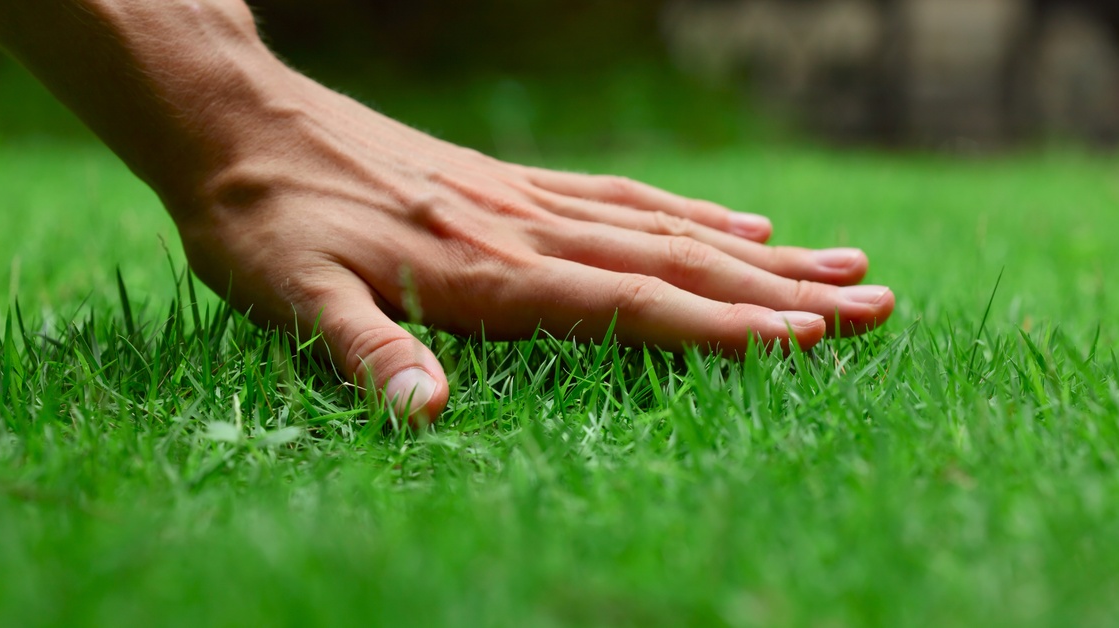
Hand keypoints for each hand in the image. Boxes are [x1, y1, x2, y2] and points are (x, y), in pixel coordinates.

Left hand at [175, 71, 893, 421]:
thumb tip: (428, 416)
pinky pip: (622, 197)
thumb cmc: (263, 221)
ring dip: (760, 255)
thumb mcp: (291, 298)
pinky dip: (691, 215)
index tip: (812, 342)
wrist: (240, 121)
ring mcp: (527, 199)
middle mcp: (526, 228)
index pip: (629, 303)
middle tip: (878, 306)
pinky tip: (736, 226)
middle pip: (677, 263)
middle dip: (781, 294)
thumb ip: (366, 354)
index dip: (722, 326)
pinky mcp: (513, 183)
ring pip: (667, 226)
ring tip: (844, 265)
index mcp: (486, 270)